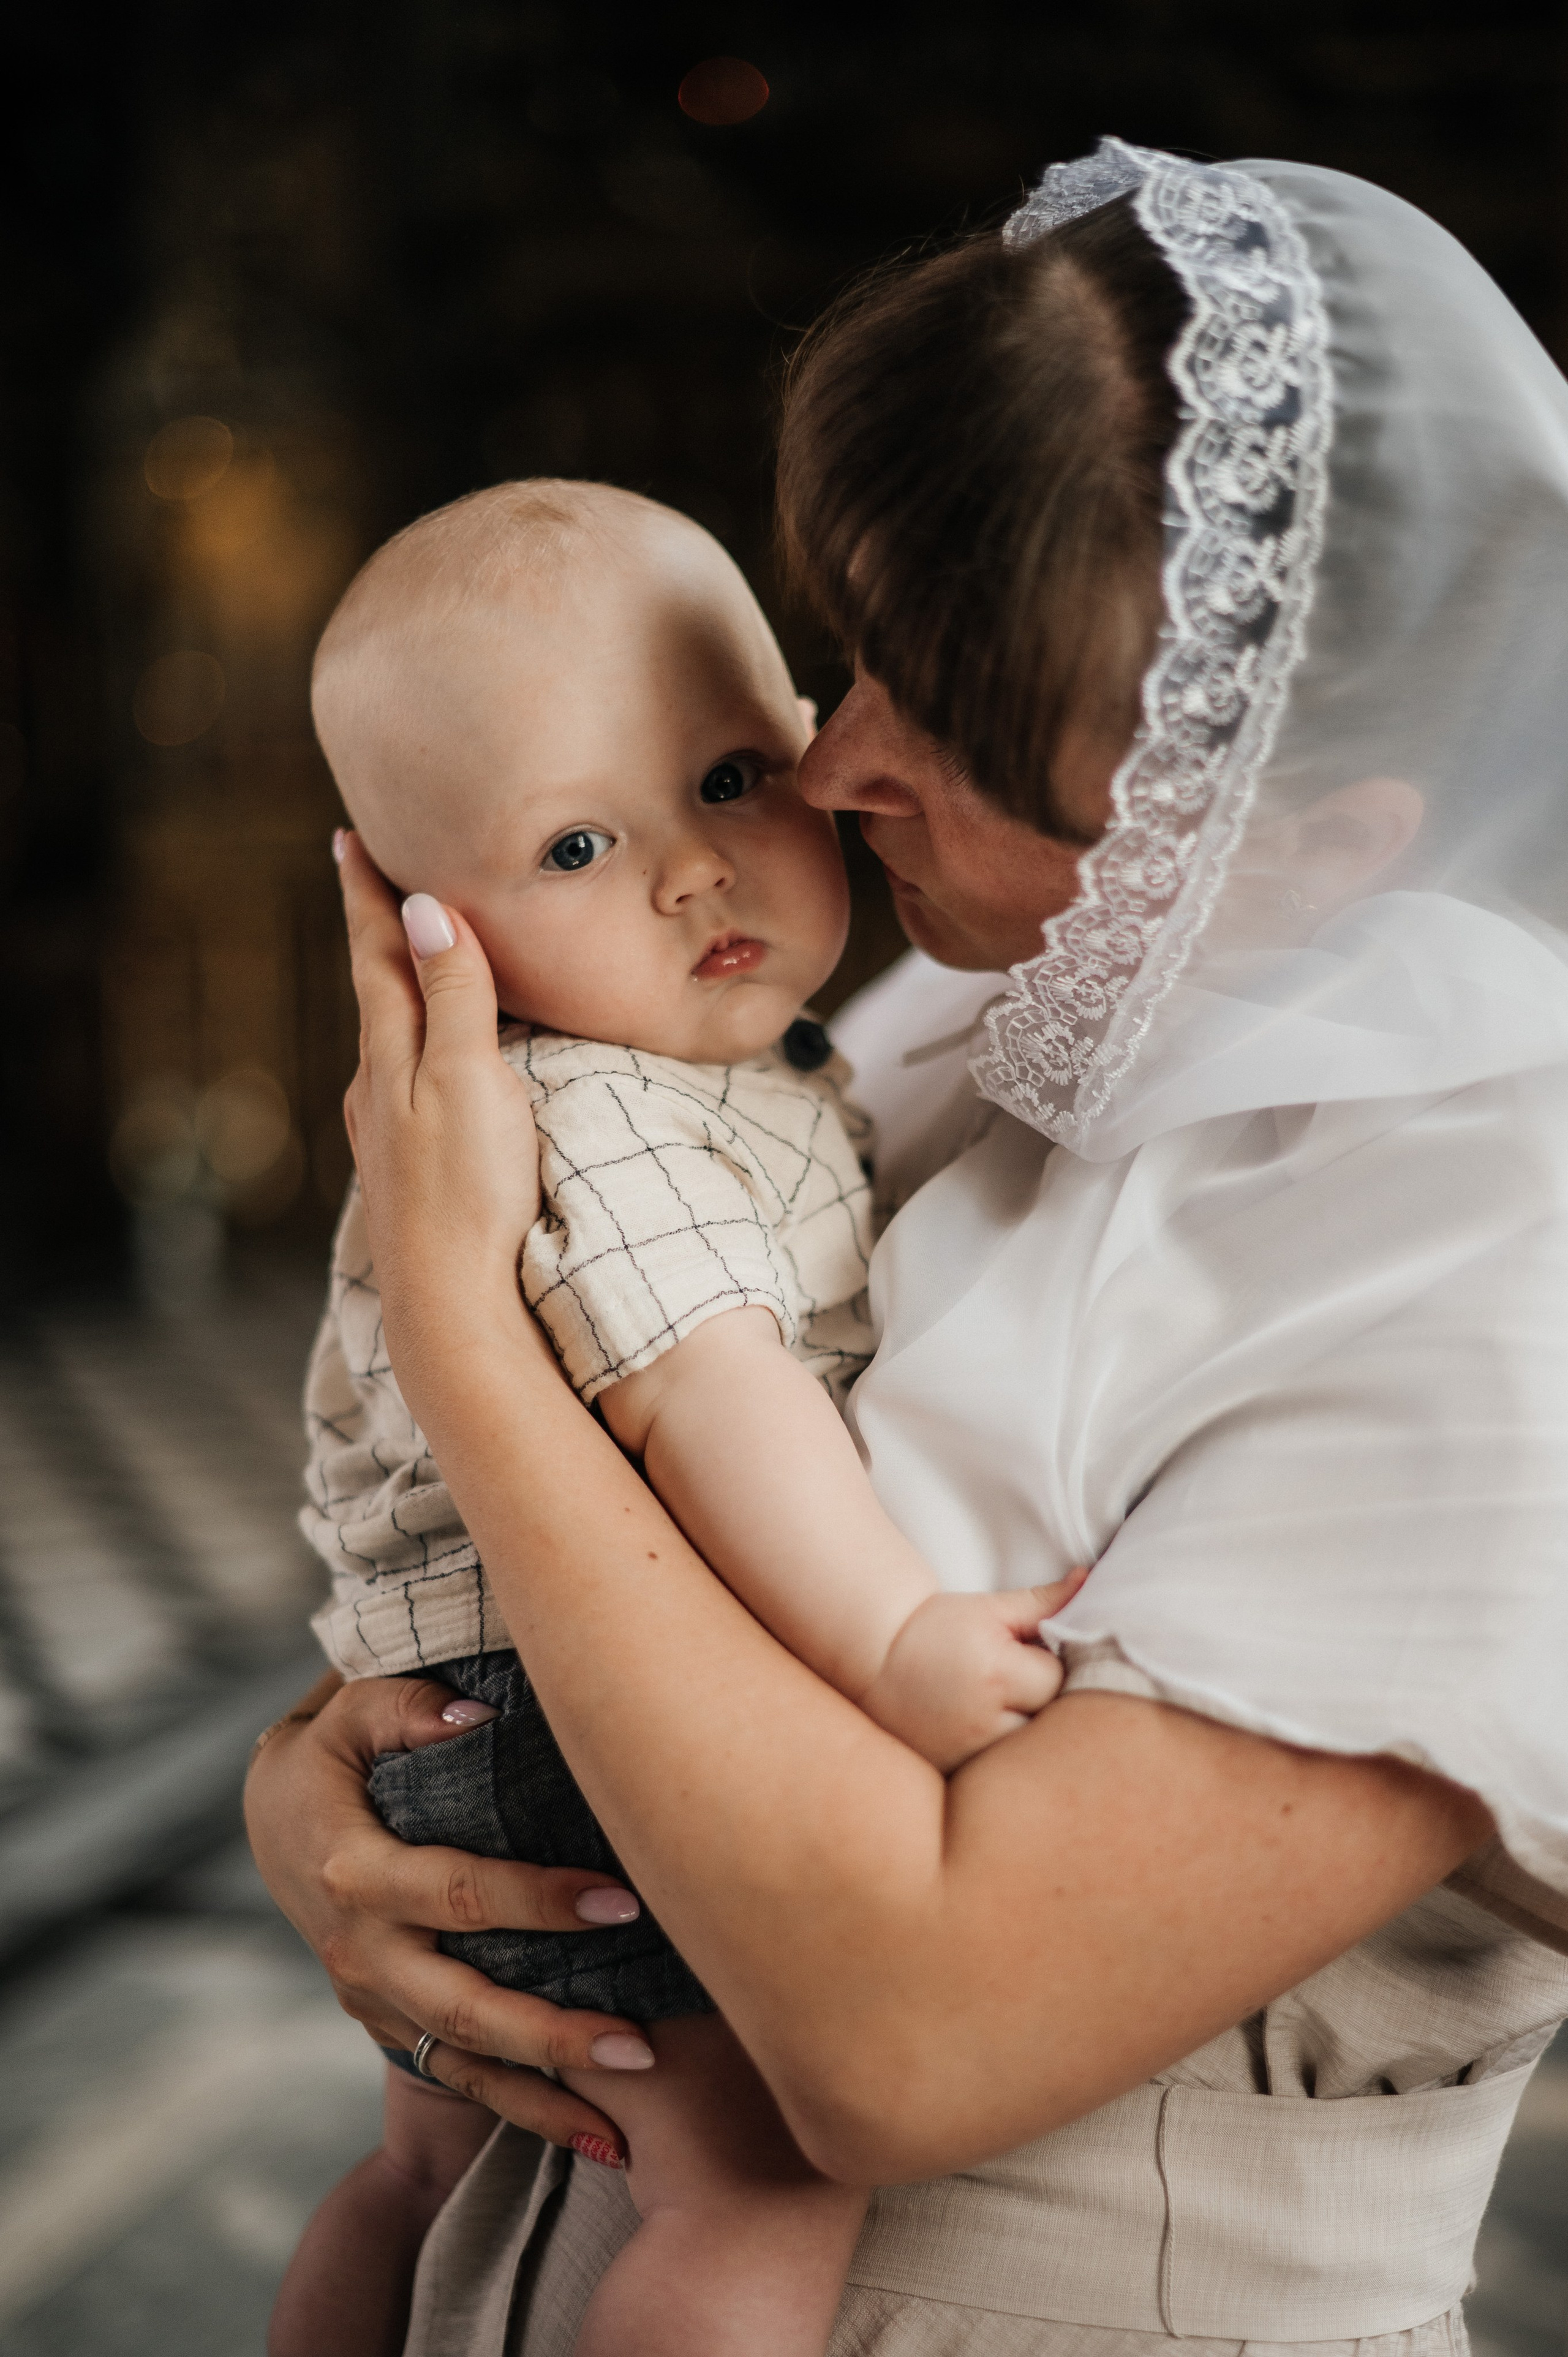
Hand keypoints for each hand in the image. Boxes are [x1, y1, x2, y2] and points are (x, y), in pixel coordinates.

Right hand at [243, 1671, 659, 2158]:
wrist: (271, 1820)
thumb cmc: (329, 1753)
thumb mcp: (348, 1712)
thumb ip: (408, 1709)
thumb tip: (479, 1714)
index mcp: (356, 1872)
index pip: (460, 1893)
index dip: (541, 1900)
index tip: (624, 1900)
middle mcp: (362, 1950)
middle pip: (463, 2007)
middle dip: (552, 2033)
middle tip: (639, 2042)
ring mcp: (372, 1998)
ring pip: (462, 2061)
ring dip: (544, 2093)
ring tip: (625, 2125)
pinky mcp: (387, 2023)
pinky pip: (457, 2077)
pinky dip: (522, 2110)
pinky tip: (595, 2136)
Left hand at [336, 832, 542, 1415]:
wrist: (451, 1306)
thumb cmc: (469, 1192)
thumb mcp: (469, 1078)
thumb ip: (452, 995)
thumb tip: (426, 909)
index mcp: (390, 1054)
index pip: (377, 953)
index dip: (369, 894)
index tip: (350, 837)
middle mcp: (376, 1087)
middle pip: (377, 990)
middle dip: (382, 933)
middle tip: (379, 878)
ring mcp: (388, 1134)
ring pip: (392, 1041)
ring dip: (401, 992)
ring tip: (414, 959)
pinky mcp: (412, 1172)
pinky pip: (411, 1085)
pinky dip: (421, 1049)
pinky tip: (434, 1068)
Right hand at [859, 1570, 1087, 1772]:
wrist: (872, 1657)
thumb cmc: (935, 1627)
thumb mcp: (989, 1608)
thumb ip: (1043, 1601)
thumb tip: (1088, 1579)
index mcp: (996, 1673)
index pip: (1056, 1682)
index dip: (1047, 1668)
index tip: (1025, 1659)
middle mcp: (983, 1720)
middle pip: (1048, 1726)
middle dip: (1042, 1707)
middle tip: (1019, 1688)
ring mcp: (966, 1754)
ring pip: (1026, 1756)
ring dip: (1024, 1736)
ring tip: (1001, 1711)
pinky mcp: (953, 1775)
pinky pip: (997, 1776)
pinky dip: (1000, 1760)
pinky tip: (984, 1733)